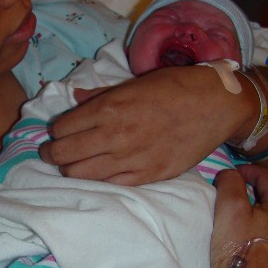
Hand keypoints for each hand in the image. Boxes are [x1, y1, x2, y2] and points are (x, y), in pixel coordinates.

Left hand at [39, 66, 253, 184]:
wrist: (215, 104)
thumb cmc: (174, 87)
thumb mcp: (133, 83)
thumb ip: (100, 94)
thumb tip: (74, 96)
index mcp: (108, 108)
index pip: (61, 128)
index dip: (55, 131)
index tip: (57, 132)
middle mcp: (114, 135)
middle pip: (63, 155)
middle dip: (52, 154)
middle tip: (52, 153)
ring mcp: (130, 159)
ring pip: (80, 174)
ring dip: (70, 170)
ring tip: (71, 165)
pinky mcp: (147, 176)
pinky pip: (109, 184)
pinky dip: (98, 179)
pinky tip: (99, 172)